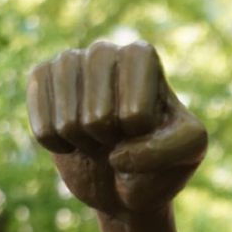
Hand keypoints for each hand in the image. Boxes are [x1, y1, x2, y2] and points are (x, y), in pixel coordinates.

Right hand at [27, 40, 206, 214]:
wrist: (123, 180)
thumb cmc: (160, 156)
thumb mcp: (189, 150)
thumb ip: (168, 149)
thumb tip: (116, 155)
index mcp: (142, 56)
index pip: (134, 113)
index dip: (139, 135)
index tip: (144, 129)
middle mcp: (104, 51)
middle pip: (98, 117)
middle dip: (112, 144)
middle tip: (117, 137)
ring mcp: (70, 63)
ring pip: (68, 123)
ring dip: (86, 147)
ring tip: (96, 138)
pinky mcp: (41, 80)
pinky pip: (42, 126)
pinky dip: (58, 147)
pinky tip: (71, 140)